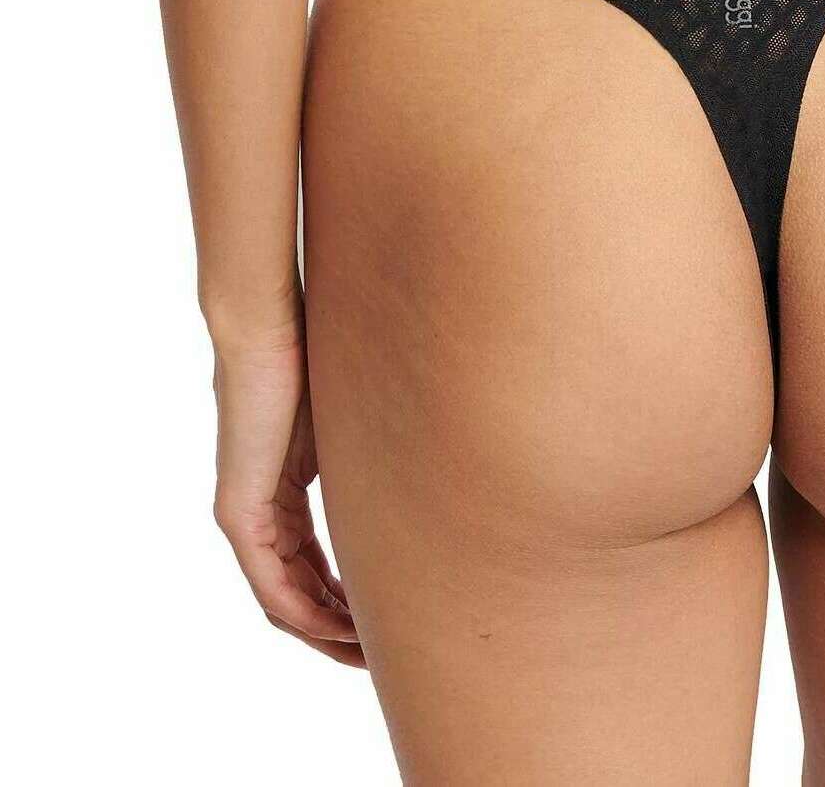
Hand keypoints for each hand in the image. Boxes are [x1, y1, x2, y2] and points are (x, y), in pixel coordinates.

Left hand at [211, 313, 363, 667]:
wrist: (266, 327)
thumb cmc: (313, 355)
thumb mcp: (353, 418)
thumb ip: (373, 449)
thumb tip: (431, 447)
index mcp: (282, 492)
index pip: (314, 564)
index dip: (350, 597)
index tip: (390, 614)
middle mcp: (258, 514)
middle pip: (299, 593)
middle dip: (342, 628)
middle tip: (385, 651)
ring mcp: (245, 516)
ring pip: (285, 601)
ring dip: (327, 633)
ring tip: (370, 652)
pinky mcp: (239, 514)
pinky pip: (271, 588)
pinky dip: (307, 615)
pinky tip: (343, 629)